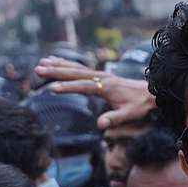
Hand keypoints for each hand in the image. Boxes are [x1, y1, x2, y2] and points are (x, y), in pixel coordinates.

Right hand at [35, 56, 155, 129]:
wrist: (150, 92)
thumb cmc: (139, 104)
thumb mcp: (129, 114)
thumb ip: (115, 119)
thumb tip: (101, 125)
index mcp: (106, 87)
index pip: (83, 87)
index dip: (68, 88)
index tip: (52, 89)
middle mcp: (101, 77)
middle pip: (75, 73)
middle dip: (56, 71)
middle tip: (38, 69)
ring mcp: (99, 74)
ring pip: (75, 68)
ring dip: (58, 65)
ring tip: (41, 63)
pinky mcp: (99, 75)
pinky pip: (80, 68)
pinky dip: (66, 64)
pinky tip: (54, 61)